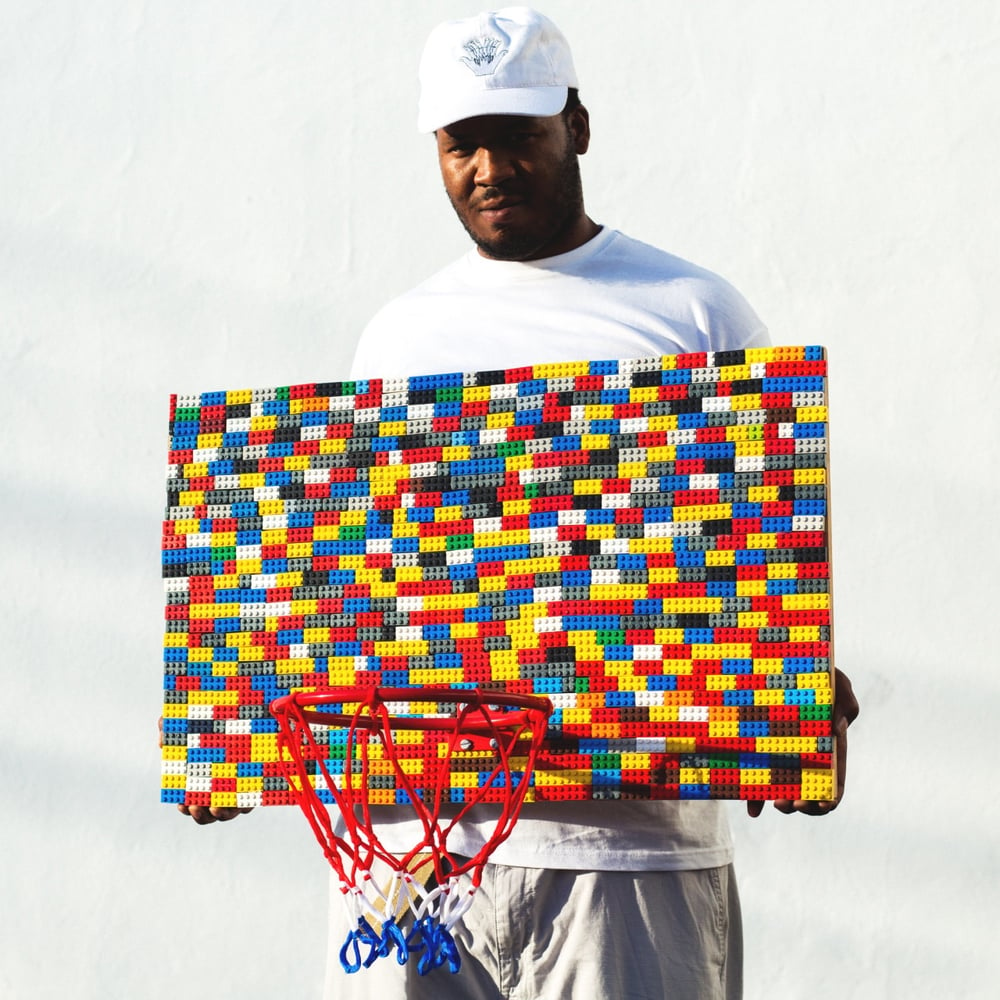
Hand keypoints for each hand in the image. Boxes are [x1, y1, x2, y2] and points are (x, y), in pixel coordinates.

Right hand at [159, 717, 254, 824]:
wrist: (243, 717)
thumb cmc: (213, 726)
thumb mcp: (191, 724)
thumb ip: (171, 728)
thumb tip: (161, 741)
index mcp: (203, 784)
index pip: (192, 804)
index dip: (186, 808)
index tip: (181, 804)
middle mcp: (221, 791)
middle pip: (210, 814)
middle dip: (200, 815)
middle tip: (193, 807)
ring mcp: (238, 791)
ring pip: (229, 812)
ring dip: (220, 814)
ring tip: (214, 807)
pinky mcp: (256, 786)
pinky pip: (249, 801)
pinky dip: (243, 804)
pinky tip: (239, 798)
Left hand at [746, 668, 858, 817]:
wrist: (785, 661)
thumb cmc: (819, 674)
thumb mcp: (839, 685)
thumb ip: (846, 705)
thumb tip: (837, 729)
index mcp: (829, 748)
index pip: (835, 782)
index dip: (830, 799)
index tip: (822, 803)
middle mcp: (807, 757)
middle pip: (810, 793)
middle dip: (804, 805)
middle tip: (794, 802)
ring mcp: (784, 755)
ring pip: (785, 790)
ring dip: (783, 804)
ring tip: (777, 802)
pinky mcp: (762, 751)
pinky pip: (759, 777)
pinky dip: (756, 797)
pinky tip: (753, 808)